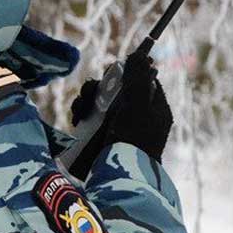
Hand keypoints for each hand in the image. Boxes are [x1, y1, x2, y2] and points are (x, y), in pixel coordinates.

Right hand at [67, 53, 173, 177]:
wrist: (118, 178)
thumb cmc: (132, 140)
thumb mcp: (138, 105)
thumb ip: (138, 79)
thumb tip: (140, 55)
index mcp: (155, 109)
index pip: (143, 81)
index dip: (127, 73)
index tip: (113, 71)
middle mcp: (138, 118)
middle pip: (118, 90)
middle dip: (100, 87)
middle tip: (91, 91)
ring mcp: (119, 128)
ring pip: (101, 102)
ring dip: (87, 99)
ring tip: (79, 108)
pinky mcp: (102, 138)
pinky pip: (91, 118)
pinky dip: (82, 114)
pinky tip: (77, 118)